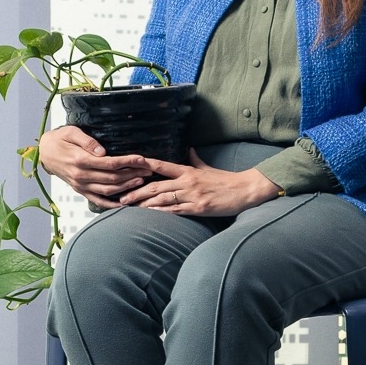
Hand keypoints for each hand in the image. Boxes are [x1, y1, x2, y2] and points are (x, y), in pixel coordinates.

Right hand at [37, 125, 152, 202]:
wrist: (44, 153)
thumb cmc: (59, 139)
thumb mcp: (71, 132)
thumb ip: (87, 141)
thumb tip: (102, 151)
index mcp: (80, 160)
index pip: (109, 163)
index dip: (127, 162)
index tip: (142, 159)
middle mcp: (81, 176)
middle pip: (112, 178)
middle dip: (132, 174)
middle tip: (148, 170)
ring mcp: (81, 185)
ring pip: (108, 190)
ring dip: (126, 187)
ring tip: (142, 181)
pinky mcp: (80, 190)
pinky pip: (98, 200)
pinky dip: (112, 204)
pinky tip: (125, 204)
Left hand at [119, 150, 280, 216]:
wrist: (244, 190)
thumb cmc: (225, 180)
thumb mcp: (208, 167)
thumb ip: (195, 160)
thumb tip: (188, 149)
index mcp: (188, 171)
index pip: (162, 165)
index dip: (144, 164)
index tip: (129, 165)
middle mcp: (187, 182)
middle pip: (156, 185)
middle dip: (136, 192)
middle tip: (121, 196)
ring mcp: (192, 195)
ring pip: (162, 199)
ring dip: (144, 204)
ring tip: (129, 207)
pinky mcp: (198, 208)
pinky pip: (175, 210)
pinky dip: (160, 212)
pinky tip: (149, 214)